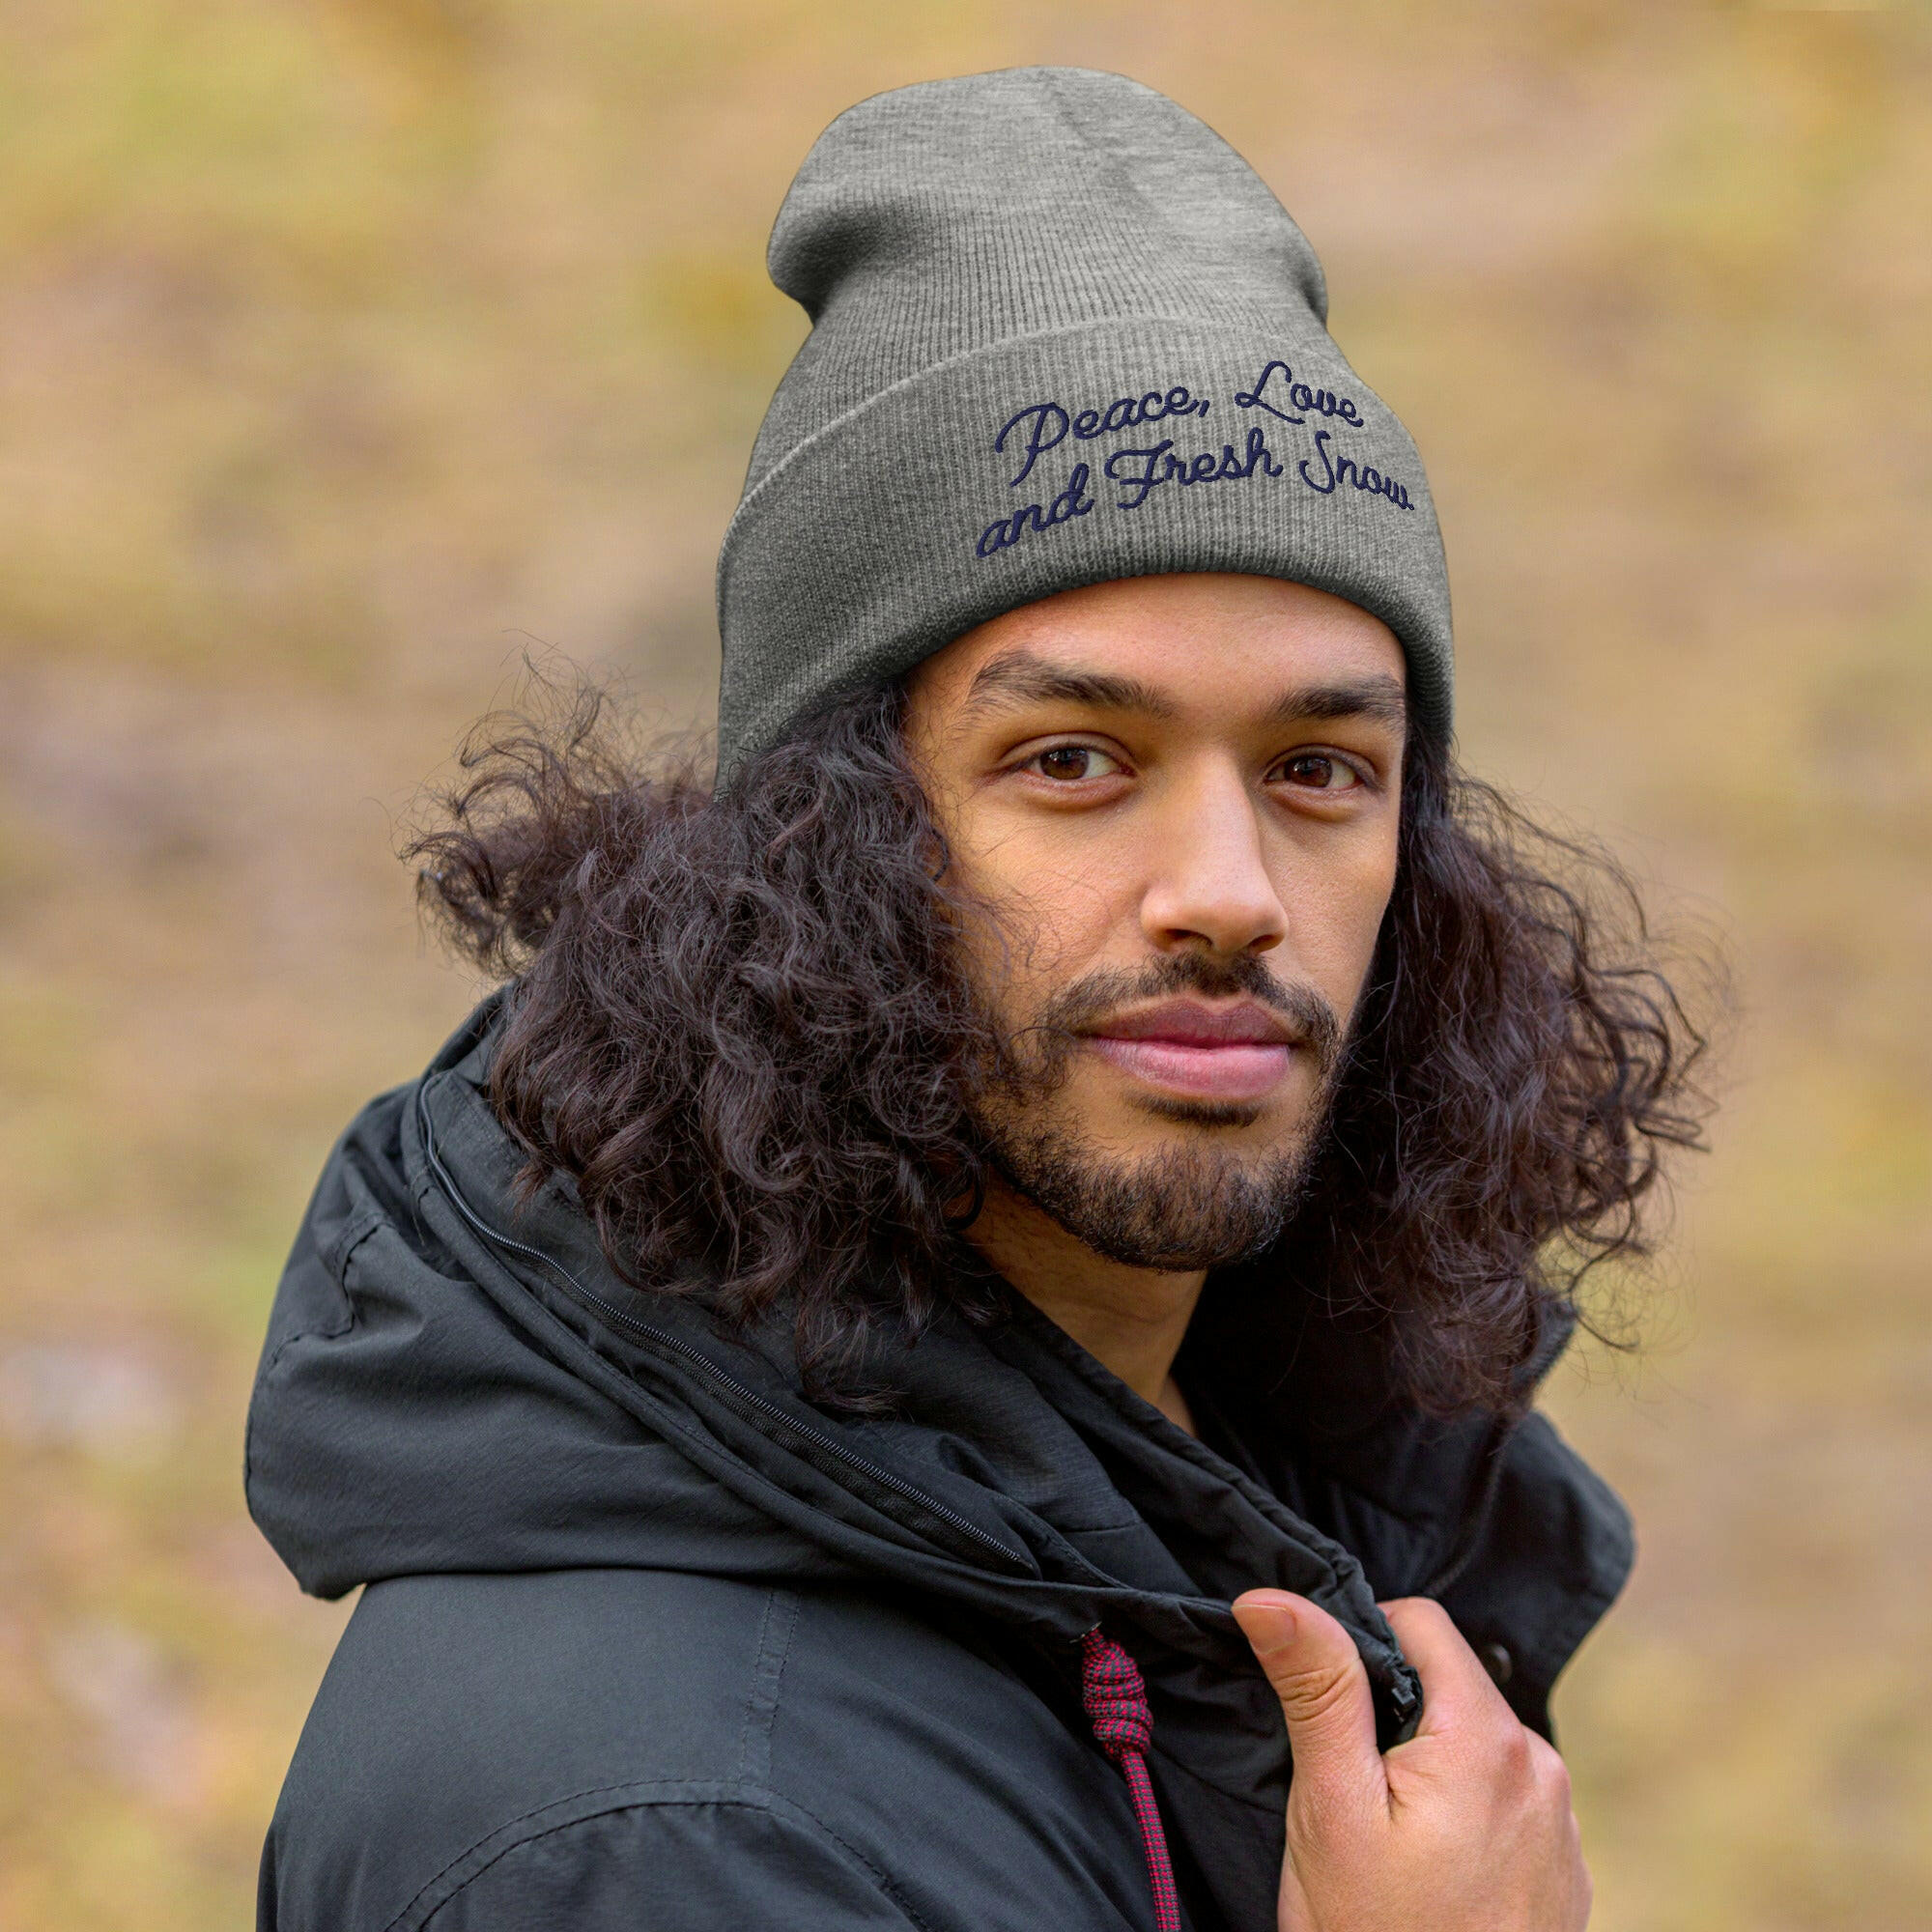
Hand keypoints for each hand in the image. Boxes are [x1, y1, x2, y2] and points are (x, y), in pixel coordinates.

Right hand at [1232, 1591, 1590, 1931]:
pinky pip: (1504, 1802)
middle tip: (1347, 1791)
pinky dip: (1462, 1814)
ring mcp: (1562, 1826)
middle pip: (1449, 1685)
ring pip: (1474, 1744)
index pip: (1421, 1622)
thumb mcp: (1330, 1808)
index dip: (1359, 1643)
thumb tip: (1271, 1595)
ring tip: (1386, 1843)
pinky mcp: (1564, 1872)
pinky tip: (1427, 1876)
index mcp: (1489, 1739)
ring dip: (1428, 1765)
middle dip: (1392, 1714)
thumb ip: (1317, 1688)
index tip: (1324, 1709)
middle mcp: (1543, 1769)